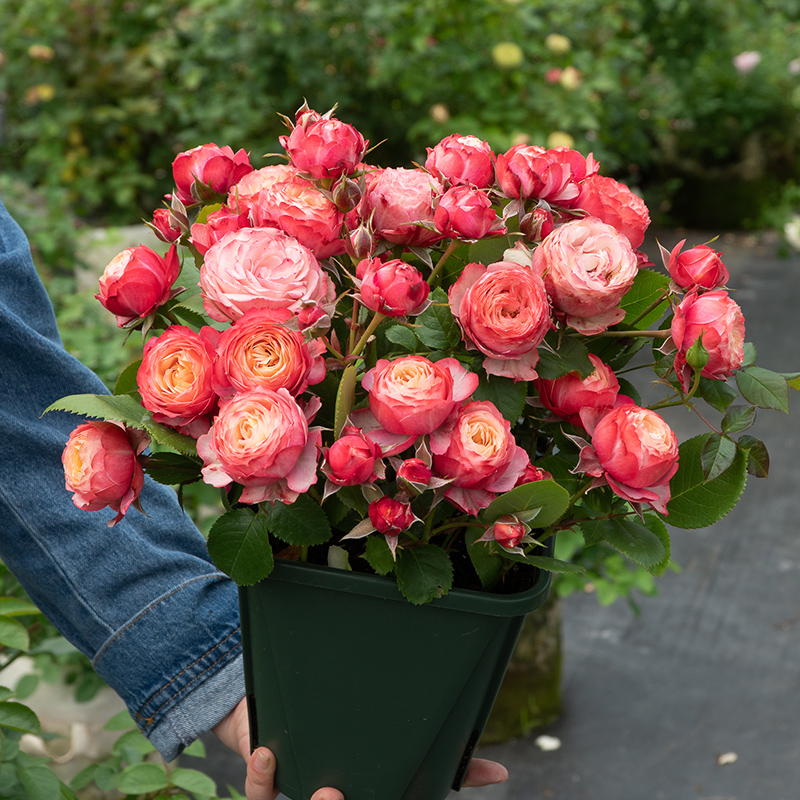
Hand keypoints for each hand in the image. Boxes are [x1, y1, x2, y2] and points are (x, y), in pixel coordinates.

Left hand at [213, 698, 508, 798]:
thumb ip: (451, 763)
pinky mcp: (268, 780)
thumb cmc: (355, 731)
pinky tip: (267, 751)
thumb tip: (500, 775)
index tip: (407, 799)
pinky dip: (261, 775)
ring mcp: (302, 794)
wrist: (294, 710)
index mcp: (369, 795)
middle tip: (353, 798)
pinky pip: (260, 793)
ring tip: (327, 790)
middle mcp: (336, 799)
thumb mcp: (402, 744)